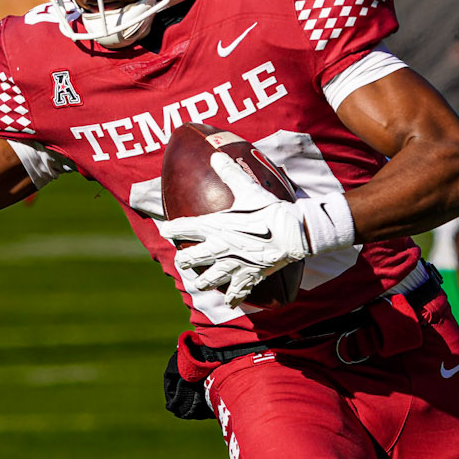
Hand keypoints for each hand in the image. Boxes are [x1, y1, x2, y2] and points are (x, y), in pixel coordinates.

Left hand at [163, 154, 352, 308]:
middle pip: (193, 259)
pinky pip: (237, 291)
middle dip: (185, 261)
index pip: (185, 228)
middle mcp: (220, 248)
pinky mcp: (249, 276)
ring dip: (203, 282)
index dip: (172, 229)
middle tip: (181, 262)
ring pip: (210, 280)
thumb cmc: (269, 210)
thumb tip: (215, 155)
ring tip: (199, 284)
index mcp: (216, 226)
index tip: (164, 230)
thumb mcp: (249, 189)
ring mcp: (234, 265)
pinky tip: (230, 303)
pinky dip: (234, 297)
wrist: (293, 233)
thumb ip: (230, 173)